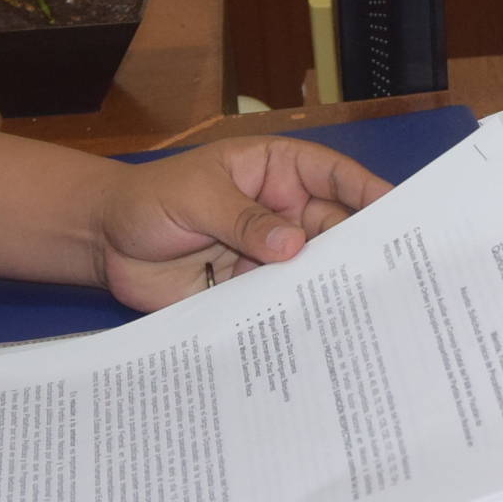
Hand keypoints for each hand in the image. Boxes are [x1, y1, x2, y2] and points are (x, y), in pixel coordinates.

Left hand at [90, 136, 390, 310]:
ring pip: (312, 268)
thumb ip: (242, 220)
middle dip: (358, 246)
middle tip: (390, 272)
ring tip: (363, 308)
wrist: (105, 244)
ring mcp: (268, 253)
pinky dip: (299, 314)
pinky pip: (283, 301)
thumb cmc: (149, 201)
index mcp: (274, 171)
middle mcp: (281, 211)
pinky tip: (320, 331)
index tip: (397, 209)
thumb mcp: (195, 198)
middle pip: (332, 227)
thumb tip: (292, 245)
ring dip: (331, 284)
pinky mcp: (251, 290)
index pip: (332, 175)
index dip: (366, 190)